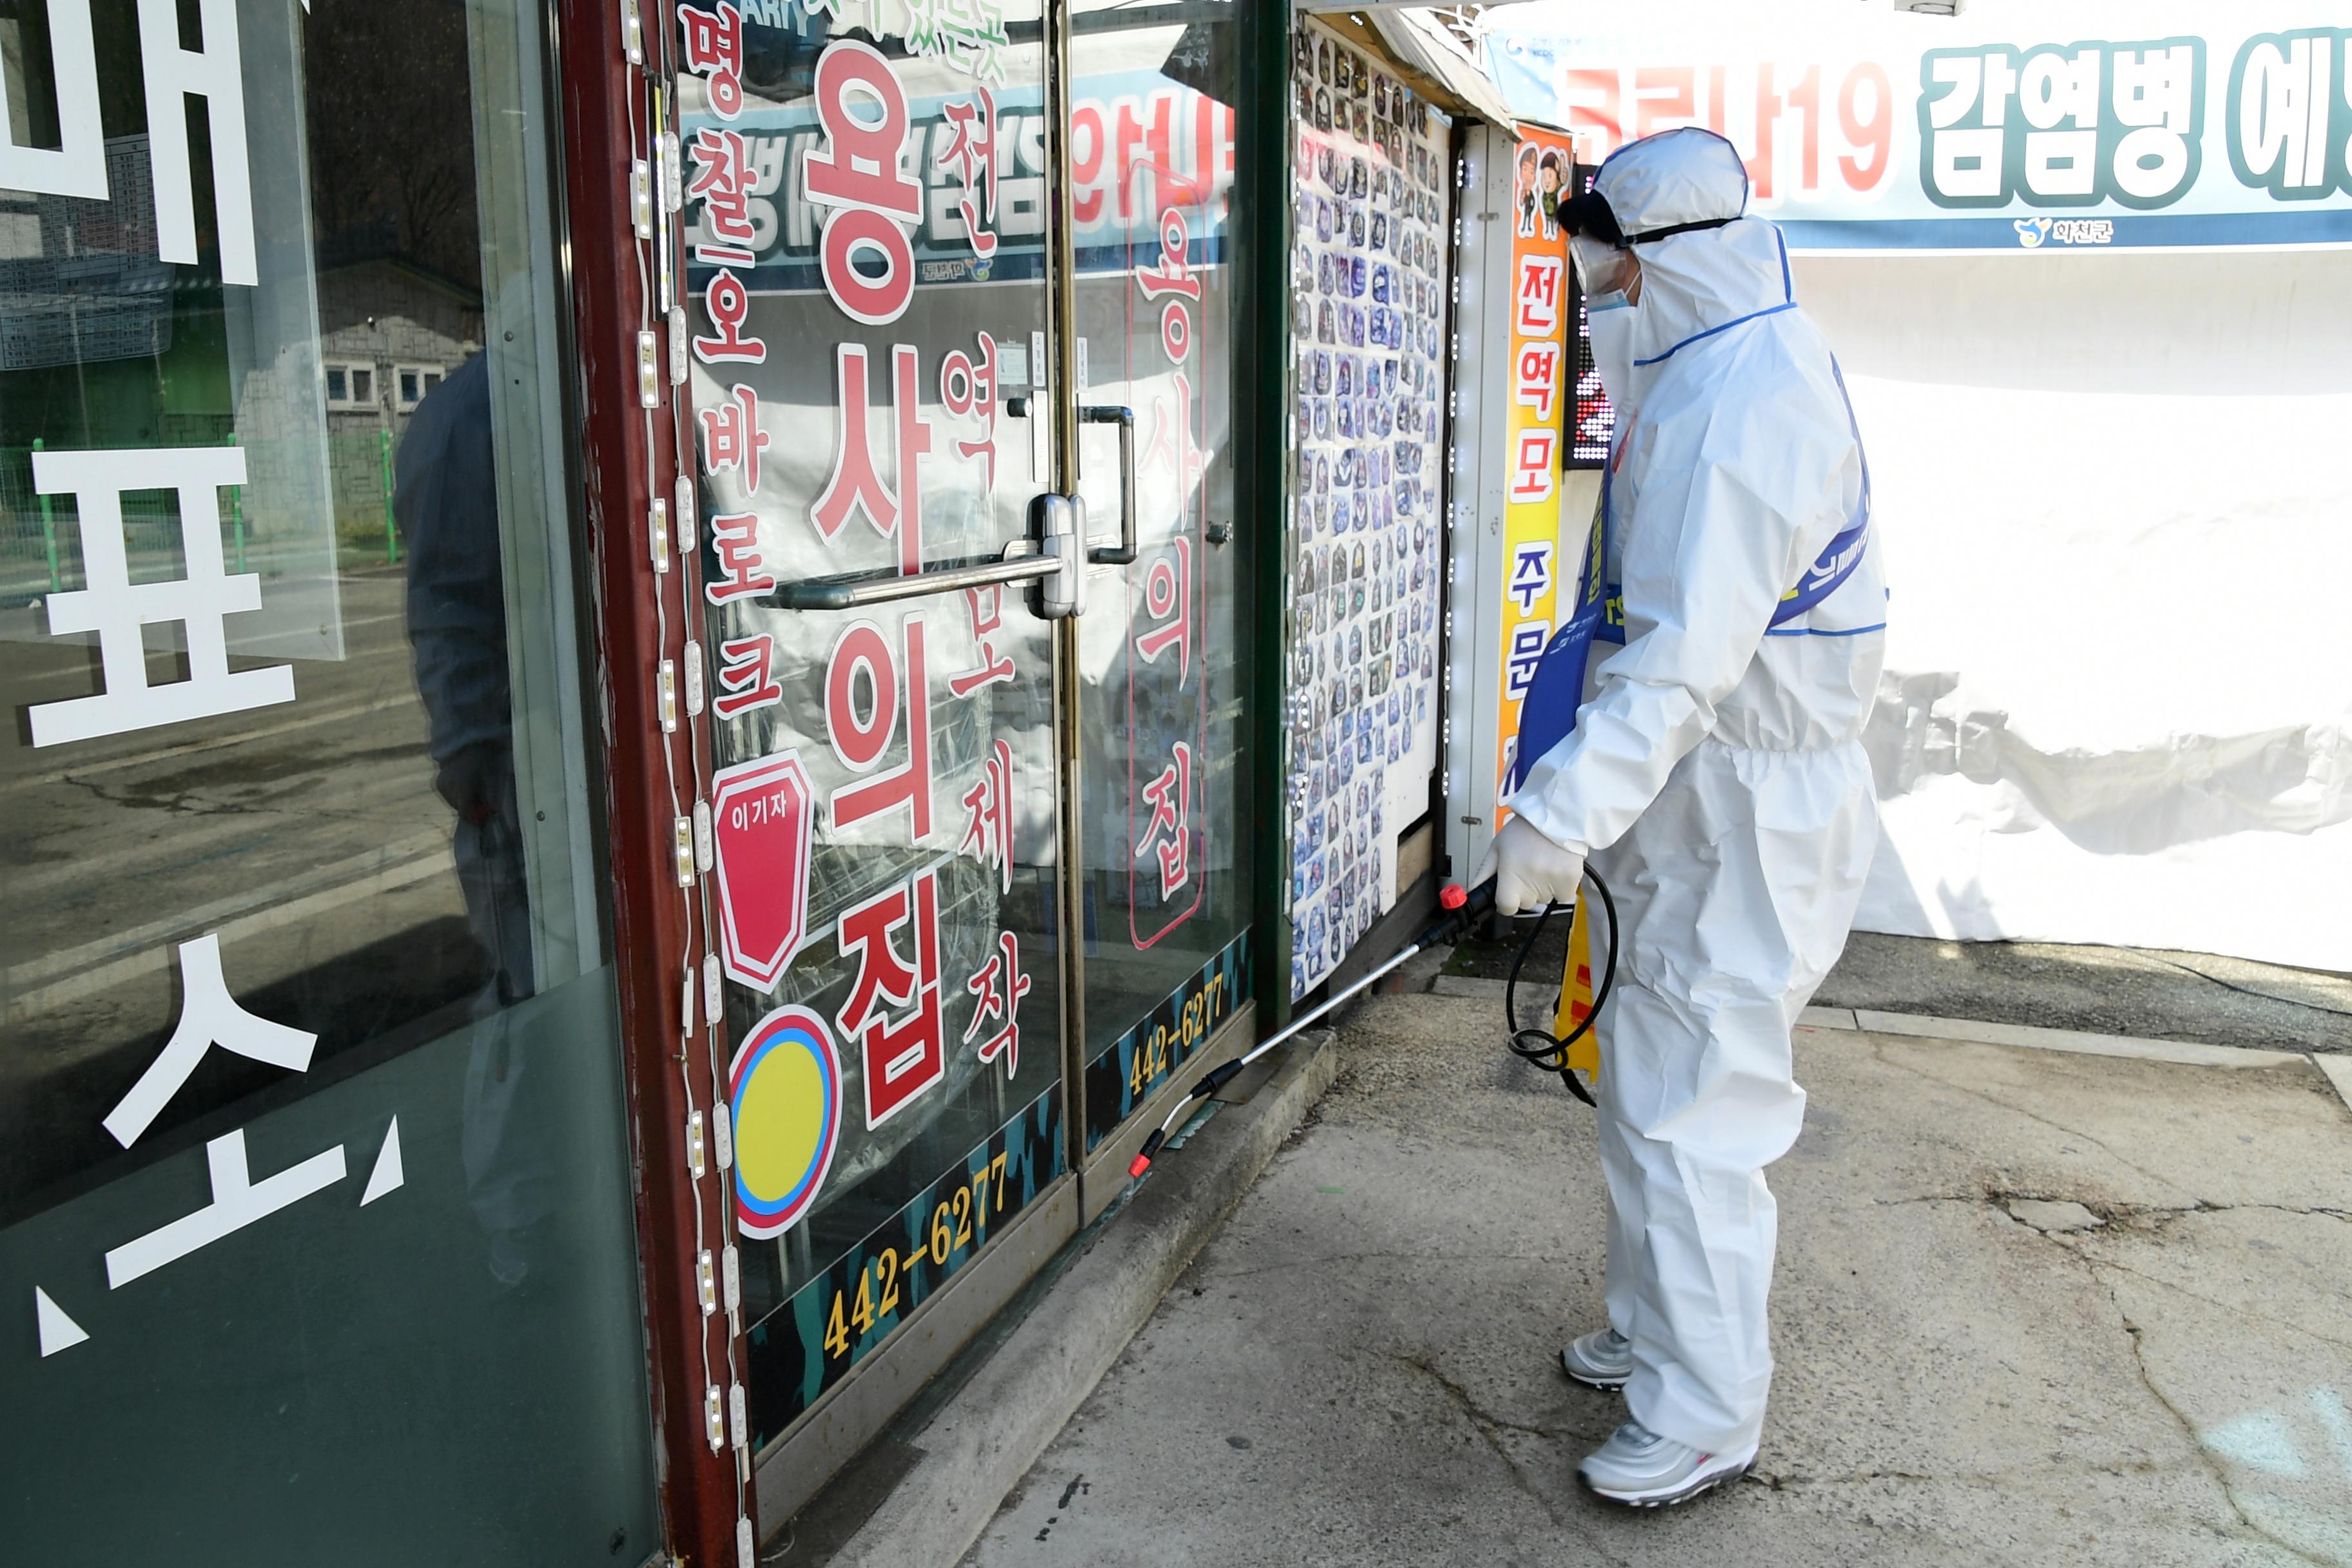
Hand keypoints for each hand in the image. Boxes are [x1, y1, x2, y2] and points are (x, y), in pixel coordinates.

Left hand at [1470, 816, 1586, 916]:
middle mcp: (1532, 880)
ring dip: (1541, 887)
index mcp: (1511, 874)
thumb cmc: (1525, 829)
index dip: (1505, 901)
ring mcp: (1553, 882)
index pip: (1506, 907)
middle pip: (1525, 903)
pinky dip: (1559, 886)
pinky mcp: (1571, 880)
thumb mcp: (1497, 847)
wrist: (1555, 815)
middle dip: (1524, 891)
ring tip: (1542, 863)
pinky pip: (1562, 895)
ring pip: (1544, 899)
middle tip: (1526, 867)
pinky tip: (1555, 867)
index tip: (1508, 891)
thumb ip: (1484, 872)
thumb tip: (1473, 892)